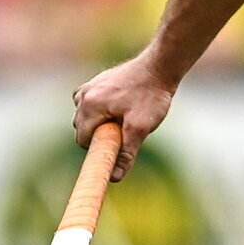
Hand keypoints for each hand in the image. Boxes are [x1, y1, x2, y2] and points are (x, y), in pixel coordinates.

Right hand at [72, 50, 176, 180]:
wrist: (161, 67)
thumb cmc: (151, 96)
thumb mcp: (141, 127)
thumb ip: (126, 153)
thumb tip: (114, 177)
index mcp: (90, 105)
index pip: (83, 140)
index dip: (100, 148)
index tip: (117, 146)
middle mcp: (85, 94)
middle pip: (82, 128)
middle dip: (100, 134)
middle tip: (126, 129)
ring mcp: (90, 86)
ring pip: (85, 115)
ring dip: (100, 121)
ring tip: (126, 116)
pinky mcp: (98, 81)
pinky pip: (90, 102)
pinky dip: (101, 109)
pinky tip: (120, 107)